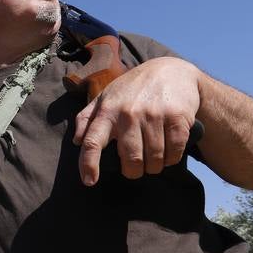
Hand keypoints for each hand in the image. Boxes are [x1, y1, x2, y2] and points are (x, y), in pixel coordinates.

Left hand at [74, 56, 200, 185]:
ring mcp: (153, 115)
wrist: (170, 70)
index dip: (89, 164)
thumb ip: (87, 119)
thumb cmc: (132, 89)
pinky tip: (168, 154)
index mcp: (107, 111)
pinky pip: (174, 151)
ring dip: (154, 167)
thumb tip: (76, 141)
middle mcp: (128, 113)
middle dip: (134, 171)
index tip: (89, 181)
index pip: (92, 142)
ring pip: (154, 159)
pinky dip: (171, 159)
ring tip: (153, 162)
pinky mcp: (176, 117)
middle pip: (130, 159)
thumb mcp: (105, 98)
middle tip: (136, 169)